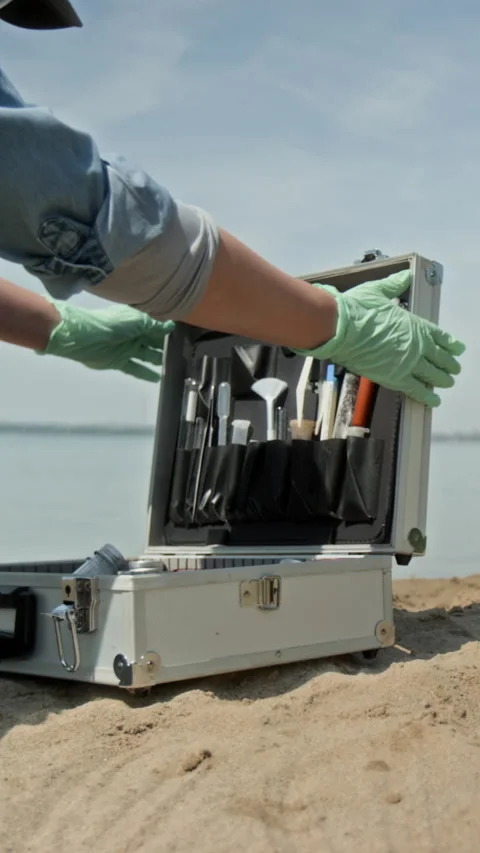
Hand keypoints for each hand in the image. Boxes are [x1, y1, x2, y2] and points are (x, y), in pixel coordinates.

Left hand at [38, 301, 174, 381]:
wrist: (85, 337)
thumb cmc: (113, 324)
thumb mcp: (138, 320)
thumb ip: (155, 325)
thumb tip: (172, 325)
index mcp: (138, 320)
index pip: (157, 326)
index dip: (169, 331)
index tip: (186, 336)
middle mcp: (134, 334)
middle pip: (154, 342)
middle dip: (166, 346)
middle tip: (184, 352)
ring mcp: (127, 348)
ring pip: (147, 355)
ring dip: (158, 360)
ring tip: (174, 366)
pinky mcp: (120, 362)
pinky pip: (136, 368)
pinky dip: (146, 374)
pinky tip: (158, 378)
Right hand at [295, 270, 464, 406]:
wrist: (340, 329)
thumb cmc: (356, 309)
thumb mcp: (377, 291)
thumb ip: (394, 285)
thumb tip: (404, 276)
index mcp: (414, 324)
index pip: (439, 336)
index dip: (450, 343)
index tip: (457, 348)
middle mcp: (416, 345)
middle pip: (440, 357)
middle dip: (449, 364)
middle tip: (454, 369)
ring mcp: (408, 363)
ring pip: (432, 375)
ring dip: (442, 380)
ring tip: (447, 383)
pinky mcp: (396, 378)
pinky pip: (417, 390)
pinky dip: (427, 396)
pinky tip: (434, 400)